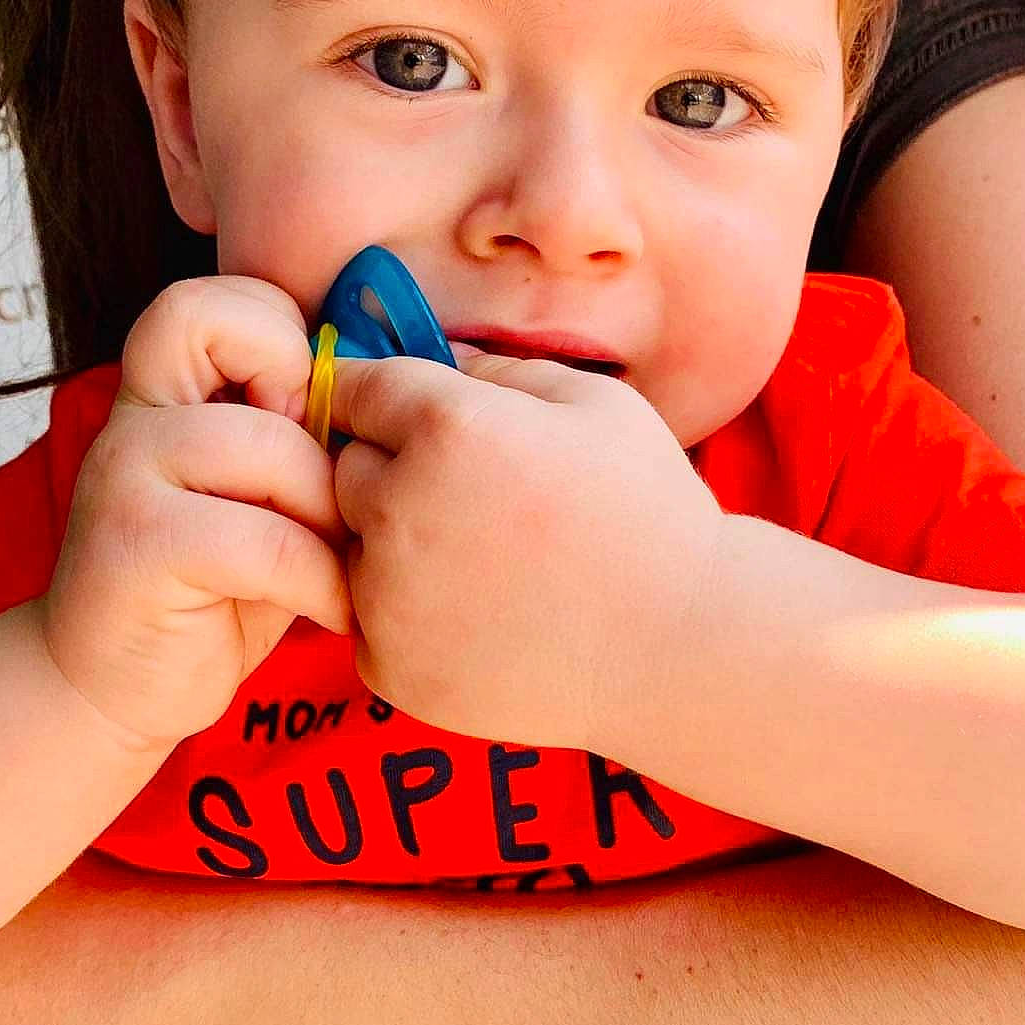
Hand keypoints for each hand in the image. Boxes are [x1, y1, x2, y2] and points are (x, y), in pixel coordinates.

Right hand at [41, 276, 351, 748]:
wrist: (114, 689)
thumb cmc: (217, 590)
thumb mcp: (267, 498)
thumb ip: (304, 439)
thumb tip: (404, 399)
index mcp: (166, 392)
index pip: (216, 298)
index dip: (282, 339)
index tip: (309, 422)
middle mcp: (135, 417)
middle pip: (245, 345)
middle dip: (320, 426)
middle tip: (334, 499)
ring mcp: (125, 475)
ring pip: (270, 449)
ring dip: (331, 517)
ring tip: (343, 565)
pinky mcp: (137, 547)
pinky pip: (266, 541)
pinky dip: (320, 582)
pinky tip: (331, 611)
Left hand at [330, 350, 725, 751]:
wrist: (681, 649)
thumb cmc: (651, 516)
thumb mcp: (596, 406)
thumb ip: (500, 369)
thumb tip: (433, 356)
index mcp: (447, 429)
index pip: (355, 387)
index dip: (382, 397)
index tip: (403, 414)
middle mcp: (400, 510)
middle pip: (343, 467)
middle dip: (388, 469)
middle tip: (466, 496)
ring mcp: (388, 598)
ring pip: (348, 547)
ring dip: (390, 544)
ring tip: (478, 560)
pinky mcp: (388, 667)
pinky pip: (366, 621)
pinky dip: (404, 616)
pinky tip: (478, 616)